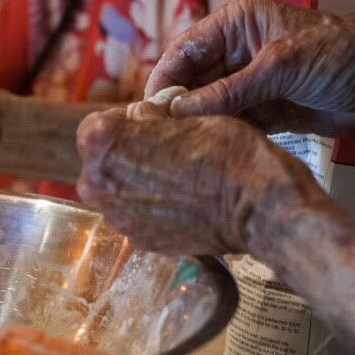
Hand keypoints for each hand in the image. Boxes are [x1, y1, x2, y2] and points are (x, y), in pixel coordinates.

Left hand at [75, 104, 324, 254]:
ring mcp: (115, 217)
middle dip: (127, 155)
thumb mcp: (184, 113)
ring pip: (118, 191)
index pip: (95, 126)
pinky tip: (182, 202)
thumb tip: (139, 116)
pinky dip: (152, 209)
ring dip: (138, 183)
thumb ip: (148, 116)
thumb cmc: (226, 152)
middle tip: (166, 151)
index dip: (124, 124)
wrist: (258, 207)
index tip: (150, 126)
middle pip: (102, 162)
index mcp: (100, 142)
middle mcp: (95, 183)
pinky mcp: (137, 241)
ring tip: (178, 178)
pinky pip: (137, 217)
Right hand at [146, 0, 354, 136]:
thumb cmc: (340, 55)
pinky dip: (218, 135)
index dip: (163, 79)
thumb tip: (178, 112)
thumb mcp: (280, 67)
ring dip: (195, 124)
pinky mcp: (262, 108)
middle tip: (157, 135)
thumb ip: (228, 91)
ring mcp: (248, 81)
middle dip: (176, 106)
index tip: (148, 110)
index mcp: (236, 23)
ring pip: (206, 105)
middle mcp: (236, 50)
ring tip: (176, 146)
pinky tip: (205, 150)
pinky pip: (229, 122)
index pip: (185, 50)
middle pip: (190, 81)